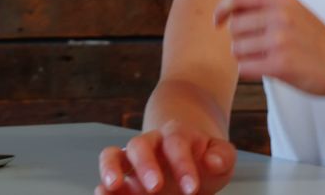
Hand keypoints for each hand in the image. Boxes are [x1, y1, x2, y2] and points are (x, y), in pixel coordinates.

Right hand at [96, 120, 236, 194]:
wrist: (187, 152)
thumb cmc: (203, 157)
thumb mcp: (220, 155)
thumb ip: (222, 156)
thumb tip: (212, 162)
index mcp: (177, 136)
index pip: (176, 144)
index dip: (183, 165)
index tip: (192, 189)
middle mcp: (150, 143)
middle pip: (141, 145)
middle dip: (146, 166)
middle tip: (156, 187)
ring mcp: (132, 159)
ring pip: (114, 154)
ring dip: (111, 169)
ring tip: (112, 186)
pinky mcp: (121, 174)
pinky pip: (107, 172)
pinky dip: (103, 185)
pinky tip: (102, 194)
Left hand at [213, 0, 324, 96]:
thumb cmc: (320, 42)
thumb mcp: (298, 12)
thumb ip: (269, 8)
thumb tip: (232, 12)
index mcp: (284, 1)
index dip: (222, 9)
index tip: (218, 22)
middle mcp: (281, 17)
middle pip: (234, 27)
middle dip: (239, 40)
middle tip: (256, 49)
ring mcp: (281, 41)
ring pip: (237, 49)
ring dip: (245, 57)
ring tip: (265, 59)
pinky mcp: (281, 65)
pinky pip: (245, 68)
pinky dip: (249, 71)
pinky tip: (265, 70)